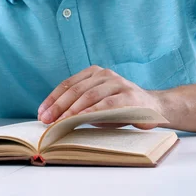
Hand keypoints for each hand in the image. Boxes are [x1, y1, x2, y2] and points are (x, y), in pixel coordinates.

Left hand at [38, 65, 163, 129]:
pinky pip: (106, 103)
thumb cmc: (120, 109)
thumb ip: (80, 106)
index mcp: (94, 73)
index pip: (69, 84)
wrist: (154, 108)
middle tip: (46, 120)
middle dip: (58, 106)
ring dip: (72, 110)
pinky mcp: (129, 96)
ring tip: (59, 122)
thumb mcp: (98, 105)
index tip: (41, 112)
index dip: (53, 98)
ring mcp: (118, 83)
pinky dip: (91, 111)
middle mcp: (105, 74)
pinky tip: (80, 119)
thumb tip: (54, 119)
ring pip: (89, 95)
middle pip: (76, 89)